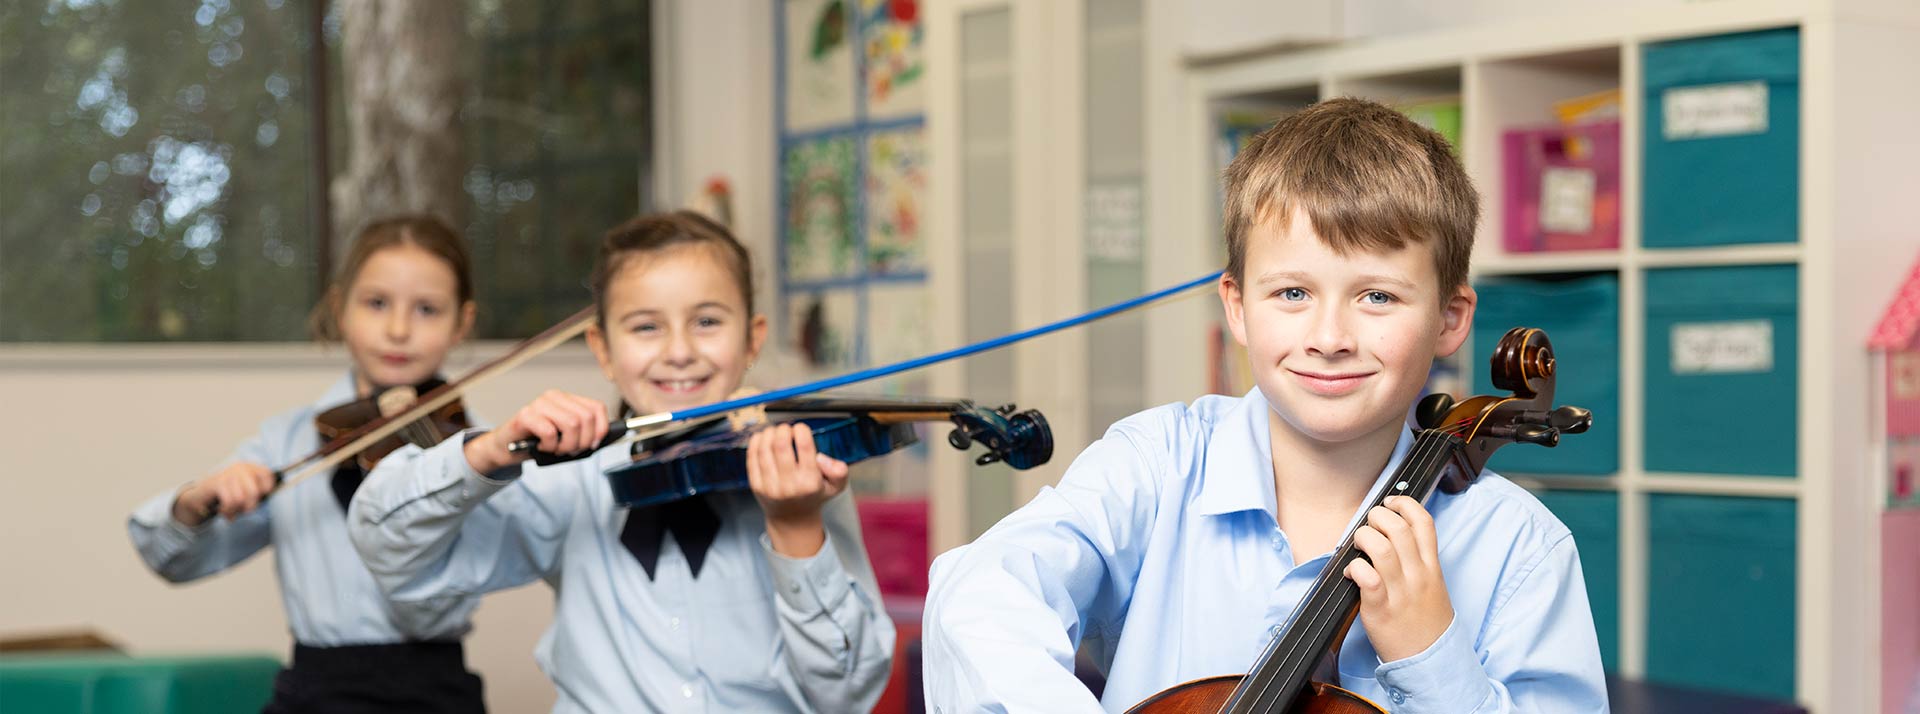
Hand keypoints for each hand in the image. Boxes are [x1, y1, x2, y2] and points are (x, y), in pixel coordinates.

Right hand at [173, 462, 276, 525]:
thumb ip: (258, 494)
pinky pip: (229, 502)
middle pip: (254, 492)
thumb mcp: (244, 493)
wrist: (199, 497)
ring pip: (241, 499)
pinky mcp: (218, 483)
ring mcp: (229, 474)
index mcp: (251, 468)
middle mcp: (241, 468)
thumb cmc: (226, 496)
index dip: (266, 490)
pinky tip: (224, 511)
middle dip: (249, 506)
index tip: (259, 498)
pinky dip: (228, 511)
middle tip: (243, 510)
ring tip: (231, 511)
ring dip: (235, 510)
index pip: (268, 475)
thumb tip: (269, 494)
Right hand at [466, 390, 607, 473]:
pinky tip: (542, 446)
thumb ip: (582, 433)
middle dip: (582, 442)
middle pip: (585, 418)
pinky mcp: (525, 415)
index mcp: (567, 399)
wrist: (505, 448)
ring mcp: (539, 404)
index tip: (593, 445)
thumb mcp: (565, 437)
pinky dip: (550, 446)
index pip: (597, 408)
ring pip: (572, 424)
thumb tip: (602, 439)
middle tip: (569, 451)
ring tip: (556, 449)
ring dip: (566, 445)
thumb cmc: (537, 442)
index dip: (601, 429)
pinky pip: (550, 432)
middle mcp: (554, 396)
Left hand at [746, 423, 849, 557]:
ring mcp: (770, 486)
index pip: (804, 447)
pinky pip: (752, 457)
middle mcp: (789, 485)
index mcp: (810, 482)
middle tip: (786, 429)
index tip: (801, 428)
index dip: (801, 430)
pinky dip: (756, 442)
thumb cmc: (813, 496)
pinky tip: (762, 438)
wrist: (792, 519)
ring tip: (775, 431)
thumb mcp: (835, 486)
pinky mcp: (756, 485)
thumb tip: (821, 457)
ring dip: (769, 433)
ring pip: (764, 448)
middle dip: (783, 429)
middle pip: (781, 445)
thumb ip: (839, 470)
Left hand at [1344, 495, 1454, 662]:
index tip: (1391, 501)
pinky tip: (1350, 572)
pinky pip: (1367, 578)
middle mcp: (1418, 575)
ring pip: (1381, 548)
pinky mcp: (1381, 609)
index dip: (1405, 504)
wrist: (1431, 660)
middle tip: (1369, 524)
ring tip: (1358, 545)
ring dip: (1364, 538)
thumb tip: (1391, 536)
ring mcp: (1400, 591)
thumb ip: (1418, 561)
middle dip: (1378, 516)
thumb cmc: (1426, 623)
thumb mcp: (1433, 586)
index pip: (1424, 523)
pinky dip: (1355, 568)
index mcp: (1432, 567)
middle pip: (1398, 528)